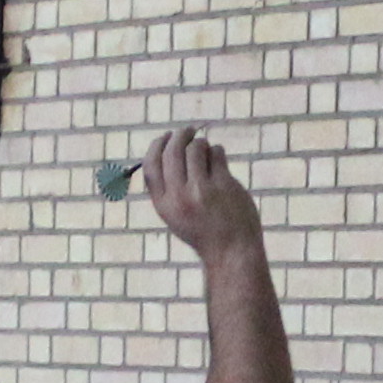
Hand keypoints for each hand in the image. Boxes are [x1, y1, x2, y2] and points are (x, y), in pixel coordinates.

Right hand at [136, 130, 262, 259]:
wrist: (231, 251)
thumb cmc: (203, 230)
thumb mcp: (175, 214)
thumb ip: (167, 187)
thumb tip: (167, 147)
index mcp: (163, 204)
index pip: (151, 164)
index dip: (157, 145)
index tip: (166, 136)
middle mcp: (179, 196)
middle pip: (173, 151)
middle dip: (180, 135)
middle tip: (189, 131)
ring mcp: (202, 190)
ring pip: (196, 148)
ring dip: (201, 144)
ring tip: (207, 151)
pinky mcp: (224, 185)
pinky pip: (216, 153)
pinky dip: (217, 151)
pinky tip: (219, 159)